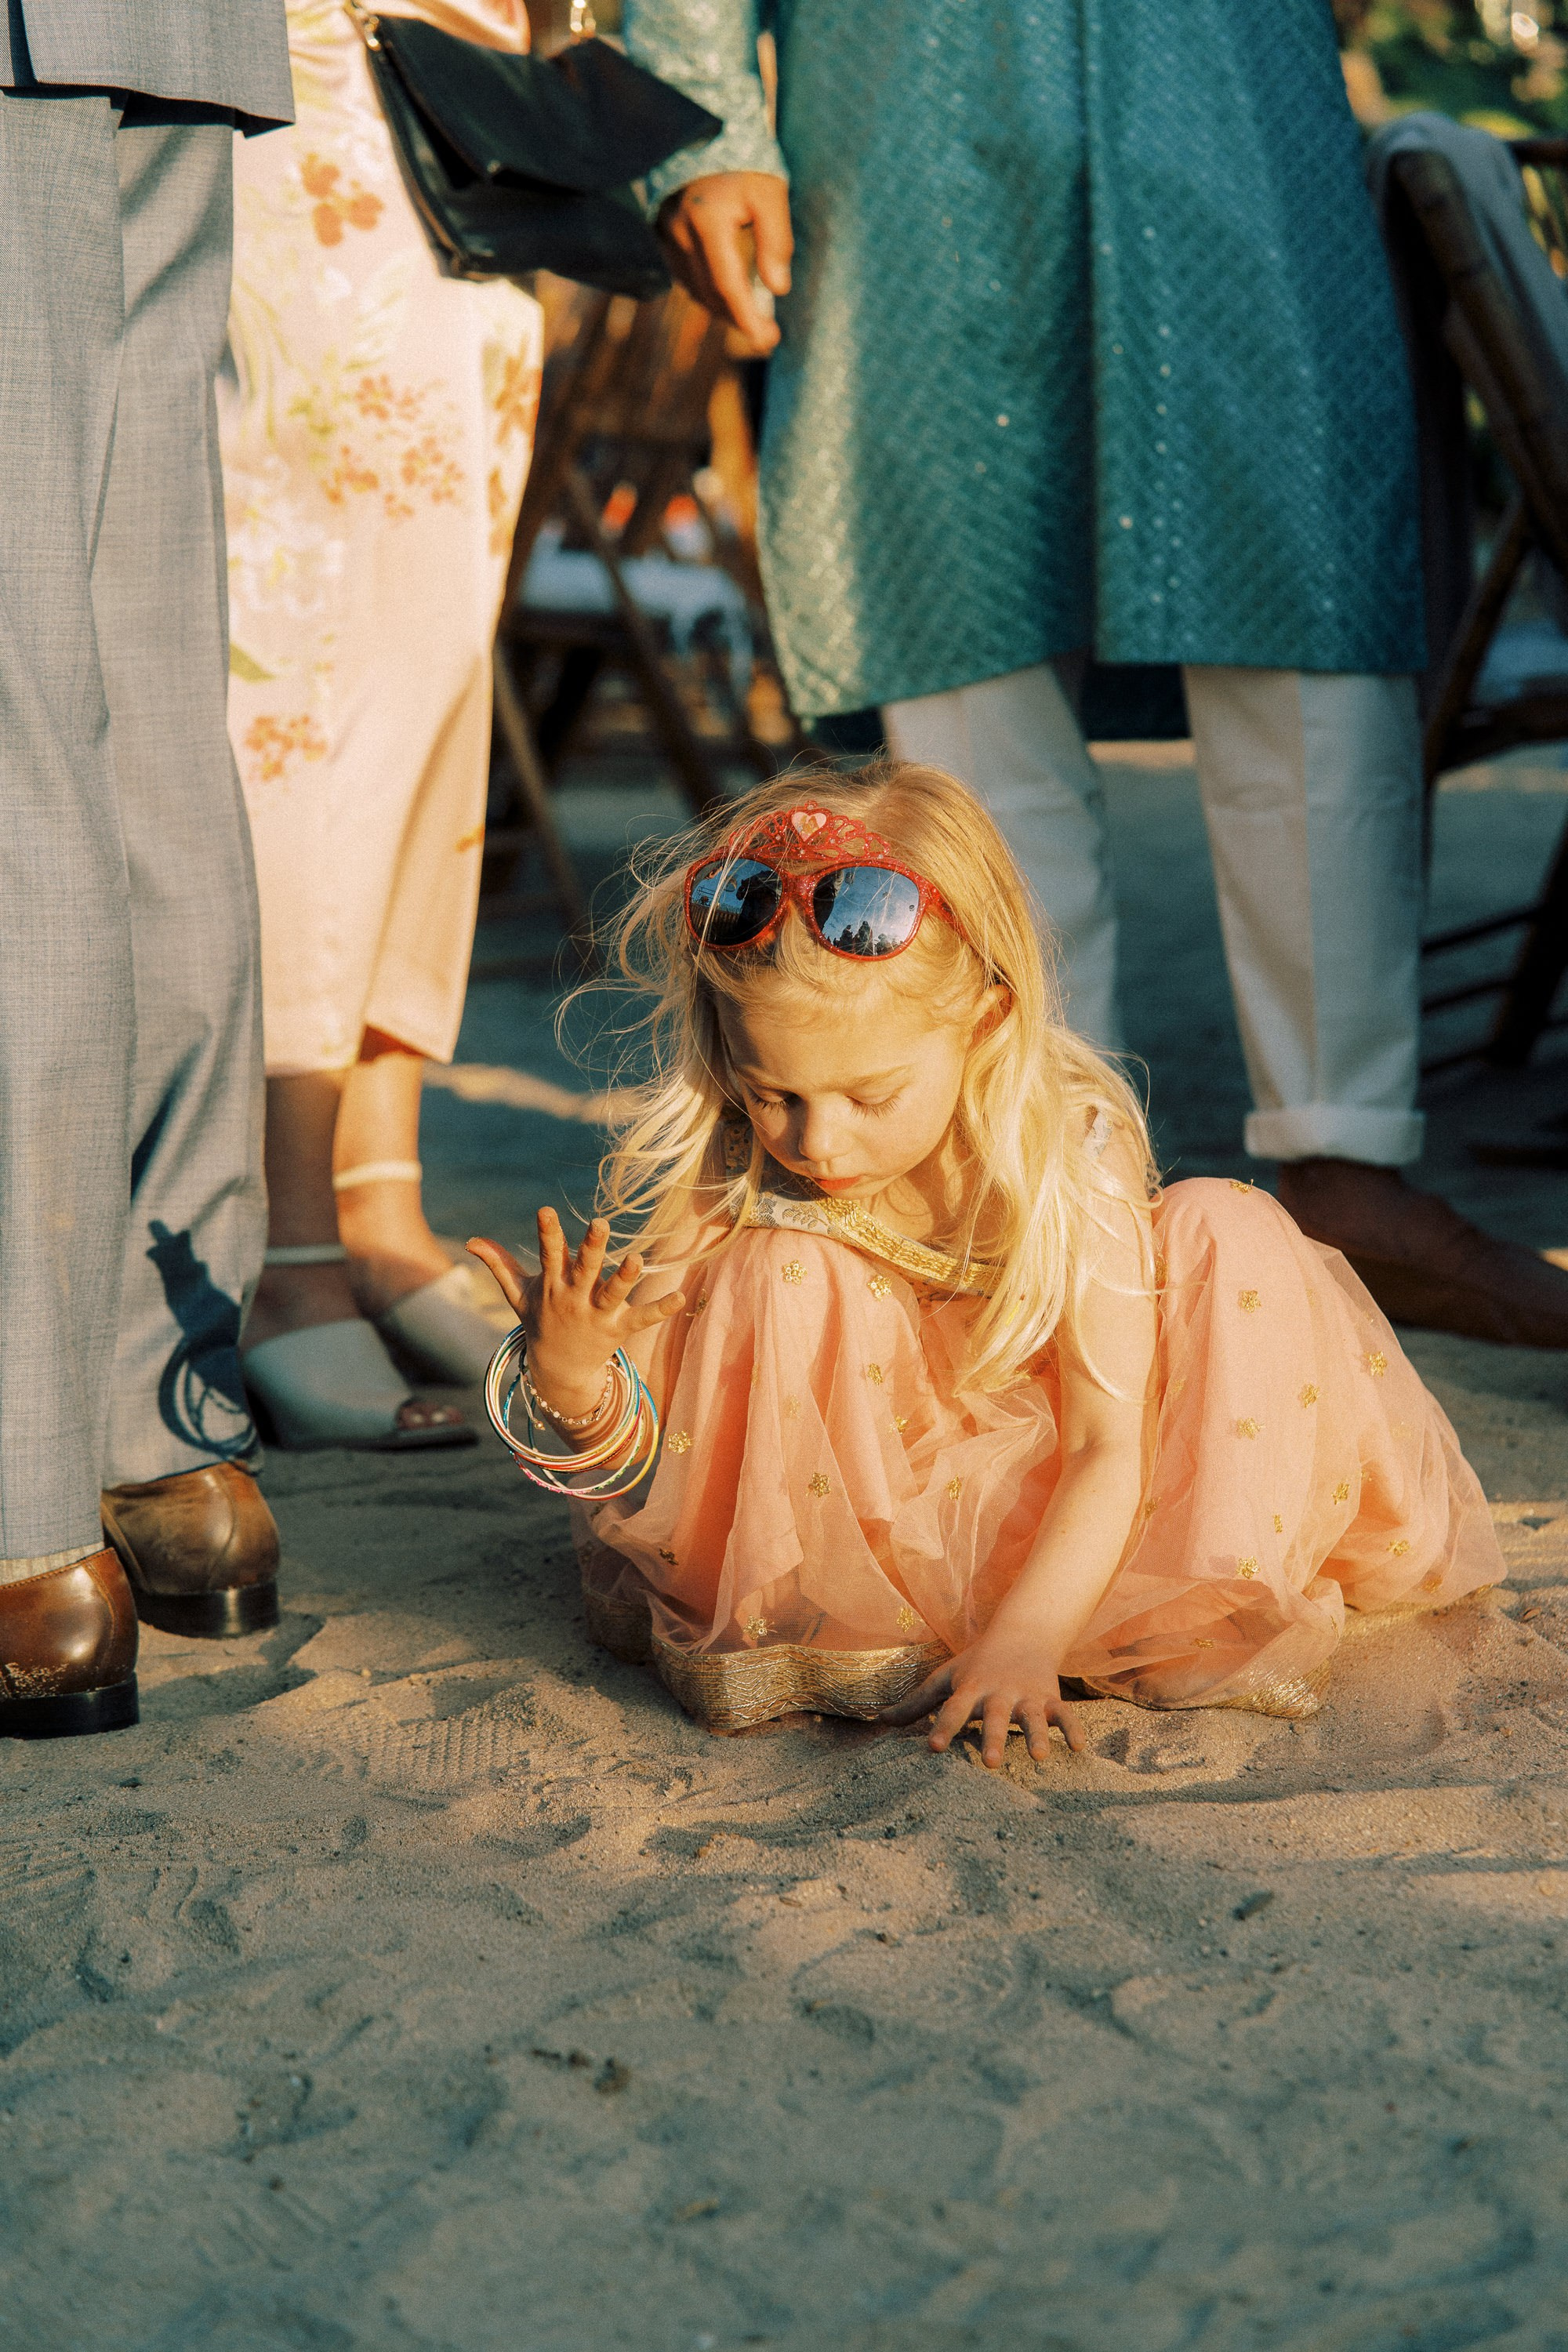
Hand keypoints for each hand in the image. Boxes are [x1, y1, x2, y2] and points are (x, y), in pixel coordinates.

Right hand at [468, 1209, 680, 1420]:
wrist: (558, 1371)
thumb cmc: (540, 1321)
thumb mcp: (519, 1295)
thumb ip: (499, 1265)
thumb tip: (471, 1240)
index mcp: (552, 1286)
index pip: (548, 1255)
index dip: (546, 1233)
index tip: (545, 1210)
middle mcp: (575, 1300)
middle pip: (584, 1270)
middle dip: (591, 1248)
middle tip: (600, 1223)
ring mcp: (598, 1316)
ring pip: (612, 1294)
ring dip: (623, 1278)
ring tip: (636, 1258)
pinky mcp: (620, 1329)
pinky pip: (643, 1318)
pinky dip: (661, 1309)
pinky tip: (681, 1296)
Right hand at [657, 172, 791, 352]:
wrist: (705, 131)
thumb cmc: (744, 162)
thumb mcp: (771, 193)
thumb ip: (775, 240)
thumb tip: (778, 289)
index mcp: (707, 220)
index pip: (728, 284)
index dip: (747, 317)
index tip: (767, 341)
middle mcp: (679, 233)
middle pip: (711, 293)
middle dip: (739, 319)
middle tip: (768, 337)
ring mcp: (665, 235)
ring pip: (695, 289)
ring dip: (723, 309)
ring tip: (753, 320)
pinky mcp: (661, 235)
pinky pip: (685, 276)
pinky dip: (708, 292)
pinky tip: (729, 297)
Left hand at [879, 1628, 1085, 1768]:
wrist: (1022, 1633)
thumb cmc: (976, 1664)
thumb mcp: (945, 1678)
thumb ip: (916, 1702)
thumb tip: (880, 1719)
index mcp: (971, 1689)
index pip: (954, 1709)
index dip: (942, 1727)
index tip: (932, 1748)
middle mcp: (999, 1693)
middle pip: (995, 1717)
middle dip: (993, 1738)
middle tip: (989, 1764)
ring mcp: (1027, 1696)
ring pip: (1032, 1717)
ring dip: (1036, 1735)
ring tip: (1039, 1757)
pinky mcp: (1051, 1699)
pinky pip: (1065, 1714)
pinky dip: (1073, 1728)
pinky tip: (1080, 1748)